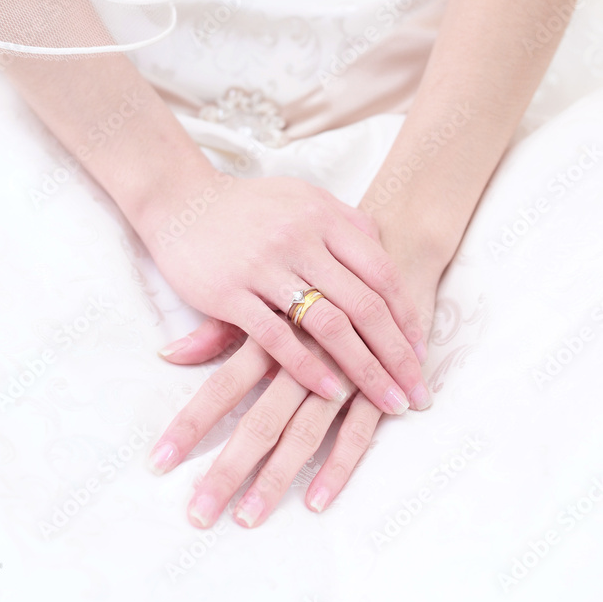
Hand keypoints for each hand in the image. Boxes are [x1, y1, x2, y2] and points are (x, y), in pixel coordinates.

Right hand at [137, 174, 428, 414]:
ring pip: (328, 324)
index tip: (420, 352)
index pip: (380, 271)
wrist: (181, 199)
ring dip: (363, 369)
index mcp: (324, 216)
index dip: (405, 314)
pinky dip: (307, 368)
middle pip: (364, 304)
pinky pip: (276, 337)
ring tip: (386, 403)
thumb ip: (344, 223)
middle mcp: (301, 238)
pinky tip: (330, 393)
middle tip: (416, 392)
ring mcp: (265, 265)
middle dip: (396, 354)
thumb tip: (385, 250)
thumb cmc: (247, 205)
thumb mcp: (303, 199)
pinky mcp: (230, 291)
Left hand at [146, 273, 439, 528]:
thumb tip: (167, 354)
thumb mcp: (268, 295)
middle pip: (259, 421)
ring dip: (275, 479)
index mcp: (271, 335)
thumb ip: (220, 330)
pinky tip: (315, 502)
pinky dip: (338, 468)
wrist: (393, 250)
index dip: (190, 425)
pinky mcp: (375, 386)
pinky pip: (358, 433)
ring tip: (248, 518)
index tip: (157, 463)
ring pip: (303, 434)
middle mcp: (302, 358)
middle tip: (198, 514)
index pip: (221, 387)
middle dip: (227, 469)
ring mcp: (341, 374)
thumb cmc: (319, 277)